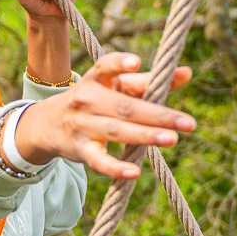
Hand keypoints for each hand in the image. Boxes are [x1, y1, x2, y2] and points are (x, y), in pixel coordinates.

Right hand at [4, 51, 195, 181]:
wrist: (48, 124)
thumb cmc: (95, 100)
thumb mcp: (115, 87)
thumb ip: (148, 82)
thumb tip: (186, 73)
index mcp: (97, 79)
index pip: (106, 66)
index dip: (119, 64)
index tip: (136, 63)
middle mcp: (87, 100)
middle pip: (125, 107)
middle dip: (158, 115)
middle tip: (189, 123)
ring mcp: (83, 126)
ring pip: (116, 131)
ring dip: (145, 136)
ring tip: (173, 139)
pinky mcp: (81, 150)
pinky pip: (99, 161)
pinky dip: (115, 168)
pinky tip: (134, 172)